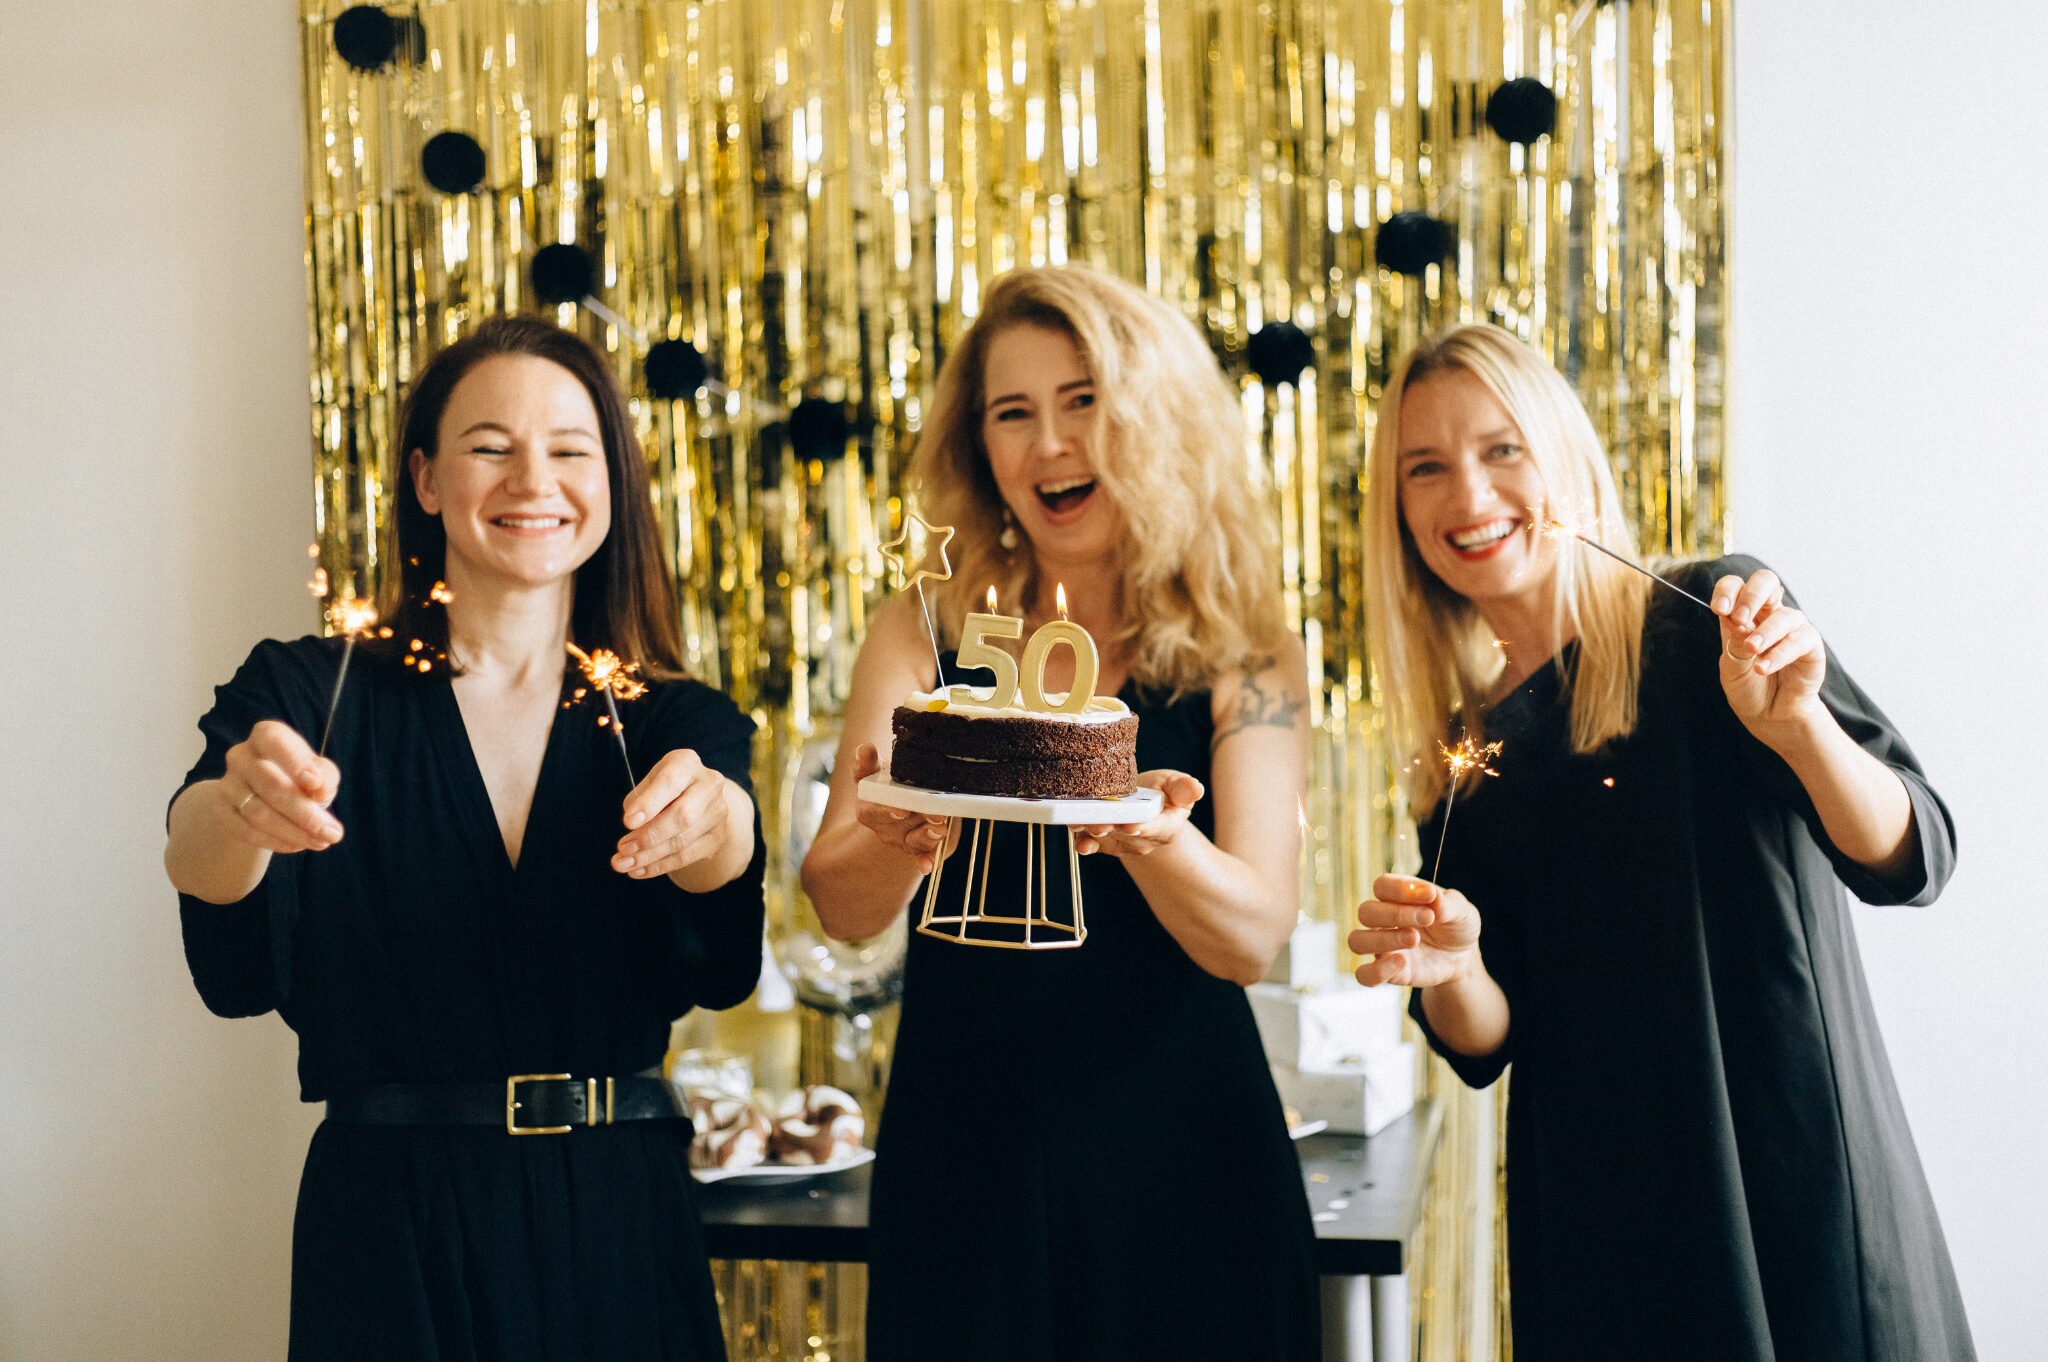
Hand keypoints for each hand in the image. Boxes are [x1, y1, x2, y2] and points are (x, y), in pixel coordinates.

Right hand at [220, 719, 342, 853]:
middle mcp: (241, 756)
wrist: (263, 796)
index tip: (316, 784)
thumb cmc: (299, 777)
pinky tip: (298, 845)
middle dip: (305, 813)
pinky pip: (247, 830)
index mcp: (266, 736)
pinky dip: (276, 841)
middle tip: (332, 833)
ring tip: (321, 842)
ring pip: (259, 813)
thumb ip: (324, 776)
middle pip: (271, 785)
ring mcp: (228, 784)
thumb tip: (318, 789)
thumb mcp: (319, 772)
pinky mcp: (222, 811)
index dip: (295, 762)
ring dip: (294, 832)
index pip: (274, 741)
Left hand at [615, 748, 733, 878]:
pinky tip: (639, 871)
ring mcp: (718, 811)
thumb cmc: (662, 788)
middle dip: (649, 836)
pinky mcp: (718, 836)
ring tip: (623, 864)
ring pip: (683, 840)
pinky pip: (688, 856)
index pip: (669, 783)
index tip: (626, 823)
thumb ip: (639, 802)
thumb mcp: (648, 784)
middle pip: (682, 816)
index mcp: (687, 763)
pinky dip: (660, 866)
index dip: (648, 804)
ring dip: (650, 856)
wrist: (695, 797)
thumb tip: (633, 830)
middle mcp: (709, 784)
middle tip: (622, 849)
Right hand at [851, 744, 949, 874]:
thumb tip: (864, 749)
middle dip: (919, 818)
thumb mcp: (876, 770)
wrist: (905, 794)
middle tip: (936, 813)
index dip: (888, 810)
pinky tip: (929, 864)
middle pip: (900, 824)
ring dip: (927, 837)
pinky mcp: (917, 847)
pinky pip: (922, 855)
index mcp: (868, 807)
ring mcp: (900, 839)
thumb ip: (868, 762)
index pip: (874, 810)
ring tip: (940, 830)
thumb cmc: (889, 780)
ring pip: (913, 840)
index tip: (902, 810)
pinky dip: (927, 859)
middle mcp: (882, 826)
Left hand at [1073, 770, 1203, 858]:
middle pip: (1124, 836)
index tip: (1132, 825)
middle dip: (1111, 828)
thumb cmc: (1162, 793)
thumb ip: (1184, 788)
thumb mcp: (1176, 785)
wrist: (1143, 806)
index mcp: (1165, 827)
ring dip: (1091, 832)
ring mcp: (1120, 844)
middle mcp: (1142, 840)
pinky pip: (1090, 845)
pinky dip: (1081, 841)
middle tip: (1099, 822)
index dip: (1142, 827)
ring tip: (1080, 822)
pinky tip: (1074, 835)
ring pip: (1105, 840)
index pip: (1154, 829)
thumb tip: (1196, 788)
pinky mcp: (1101, 842)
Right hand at [1349, 874, 1480, 987]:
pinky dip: (1378, 970)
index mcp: (1396, 897)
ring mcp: (1382, 947)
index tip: (1430, 895)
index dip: (1399, 889)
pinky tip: (1402, 963)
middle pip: (1366, 912)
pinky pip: (1364, 975)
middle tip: (1428, 918)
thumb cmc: (1456, 926)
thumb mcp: (1462, 910)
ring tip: (1414, 939)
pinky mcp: (1388, 972)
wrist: (1463, 958)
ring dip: (1383, 939)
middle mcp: (1382, 921)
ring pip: (1357, 941)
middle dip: (1395, 914)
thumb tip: (1432, 896)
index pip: (1381, 885)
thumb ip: (1448, 903)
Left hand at [1712, 568, 1826, 733]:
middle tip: (1739, 619)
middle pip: (1766, 582)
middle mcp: (1768, 615)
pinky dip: (1780, 652)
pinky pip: (1800, 640)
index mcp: (1743, 615)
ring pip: (1784, 615)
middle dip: (1752, 595)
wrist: (1769, 717)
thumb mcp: (1732, 667)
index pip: (1736, 586)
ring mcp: (1792, 628)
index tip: (1718, 609)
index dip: (1728, 591)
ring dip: (1765, 632)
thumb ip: (1733, 643)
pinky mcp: (1811, 646)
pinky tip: (1764, 667)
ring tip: (1752, 650)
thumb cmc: (1748, 688)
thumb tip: (1735, 618)